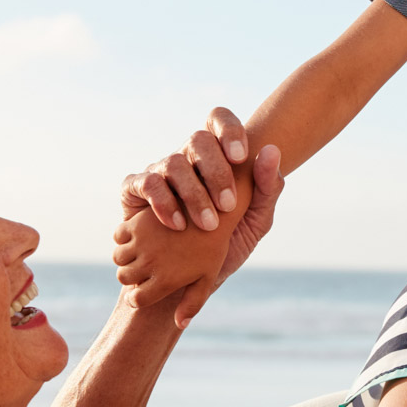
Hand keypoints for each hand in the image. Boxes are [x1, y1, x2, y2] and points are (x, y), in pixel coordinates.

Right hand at [114, 111, 283, 328]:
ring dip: (194, 193)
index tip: (241, 157)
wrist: (187, 284)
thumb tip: (271, 150)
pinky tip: (179, 225)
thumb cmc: (224, 248)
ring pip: (174, 161)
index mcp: (217, 158)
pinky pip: (147, 183)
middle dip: (216, 170)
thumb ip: (267, 189)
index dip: (229, 129)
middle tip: (229, 205)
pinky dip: (164, 203)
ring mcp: (160, 172)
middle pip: (198, 139)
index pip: (218, 121)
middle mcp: (187, 159)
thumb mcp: (254, 223)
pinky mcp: (135, 191)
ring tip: (209, 225)